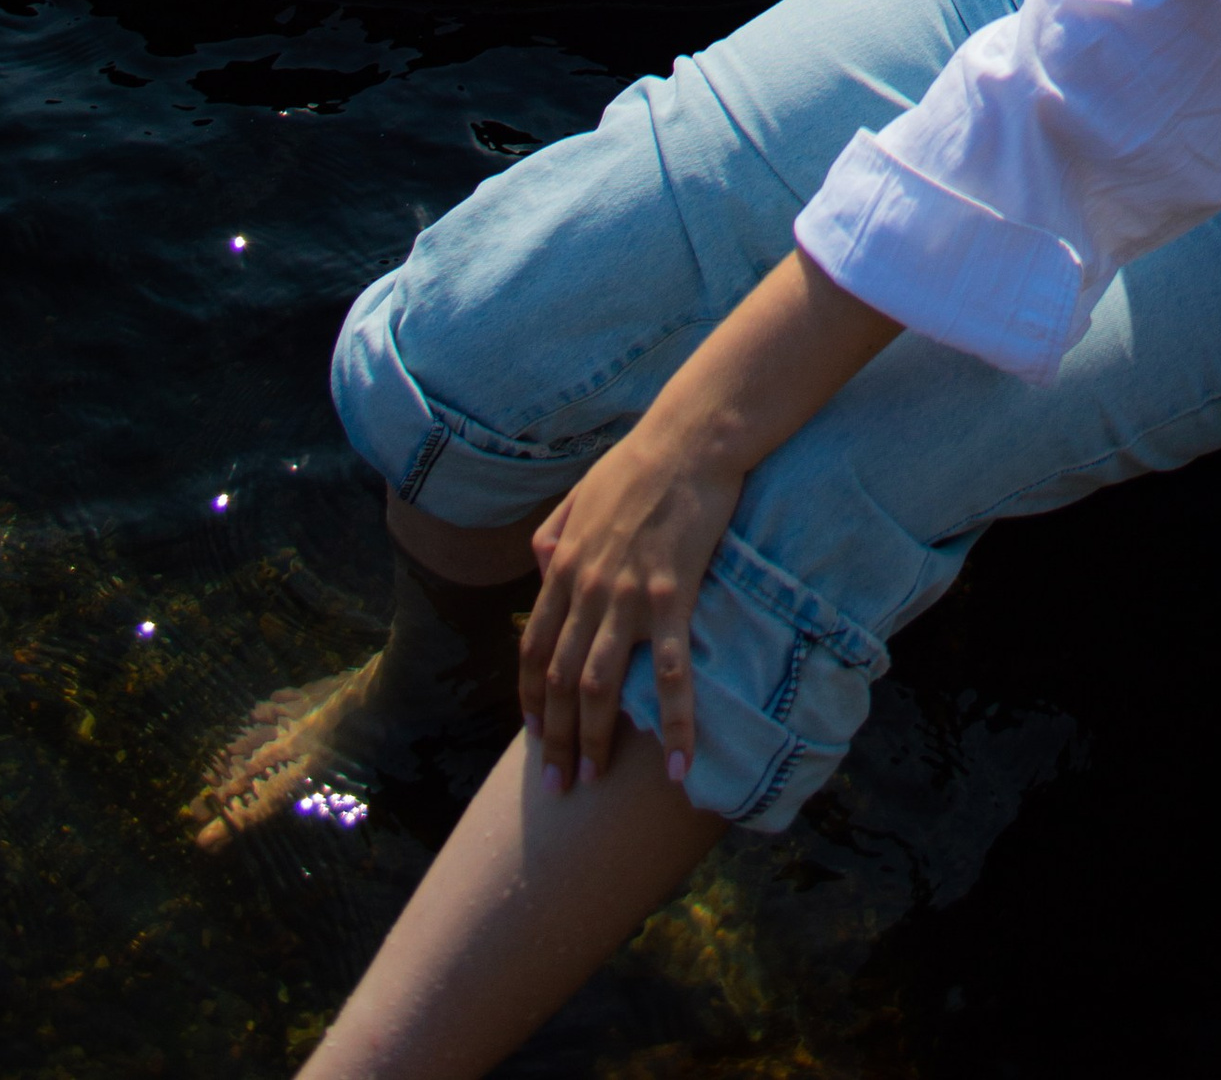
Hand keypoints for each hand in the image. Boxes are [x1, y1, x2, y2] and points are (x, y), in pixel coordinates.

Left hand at [519, 416, 742, 792]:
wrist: (689, 436)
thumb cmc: (640, 460)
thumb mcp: (580, 493)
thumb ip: (553, 534)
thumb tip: (540, 569)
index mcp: (564, 566)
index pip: (535, 647)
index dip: (531, 696)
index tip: (533, 733)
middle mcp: (586, 589)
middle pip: (560, 679)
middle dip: (553, 737)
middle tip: (557, 785)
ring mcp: (627, 596)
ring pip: (598, 685)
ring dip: (592, 739)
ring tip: (593, 779)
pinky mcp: (671, 596)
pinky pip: (669, 674)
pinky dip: (673, 723)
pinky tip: (680, 764)